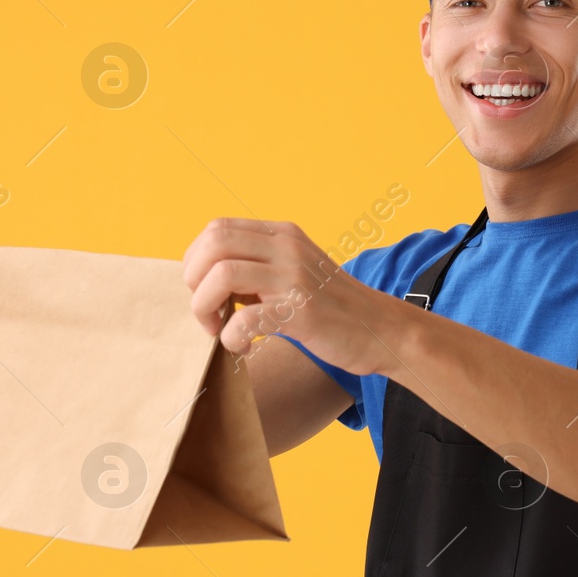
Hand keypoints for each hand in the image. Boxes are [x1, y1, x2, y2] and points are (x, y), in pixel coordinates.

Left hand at [181, 218, 399, 375]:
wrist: (383, 330)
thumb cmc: (333, 308)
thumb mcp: (296, 270)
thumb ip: (259, 267)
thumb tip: (207, 280)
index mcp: (282, 235)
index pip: (217, 229)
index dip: (197, 260)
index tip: (205, 291)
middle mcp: (287, 248)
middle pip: (214, 244)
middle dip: (194, 282)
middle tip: (207, 312)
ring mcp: (295, 278)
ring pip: (222, 275)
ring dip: (206, 307)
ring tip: (219, 329)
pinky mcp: (301, 312)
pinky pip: (245, 319)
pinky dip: (231, 337)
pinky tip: (243, 347)